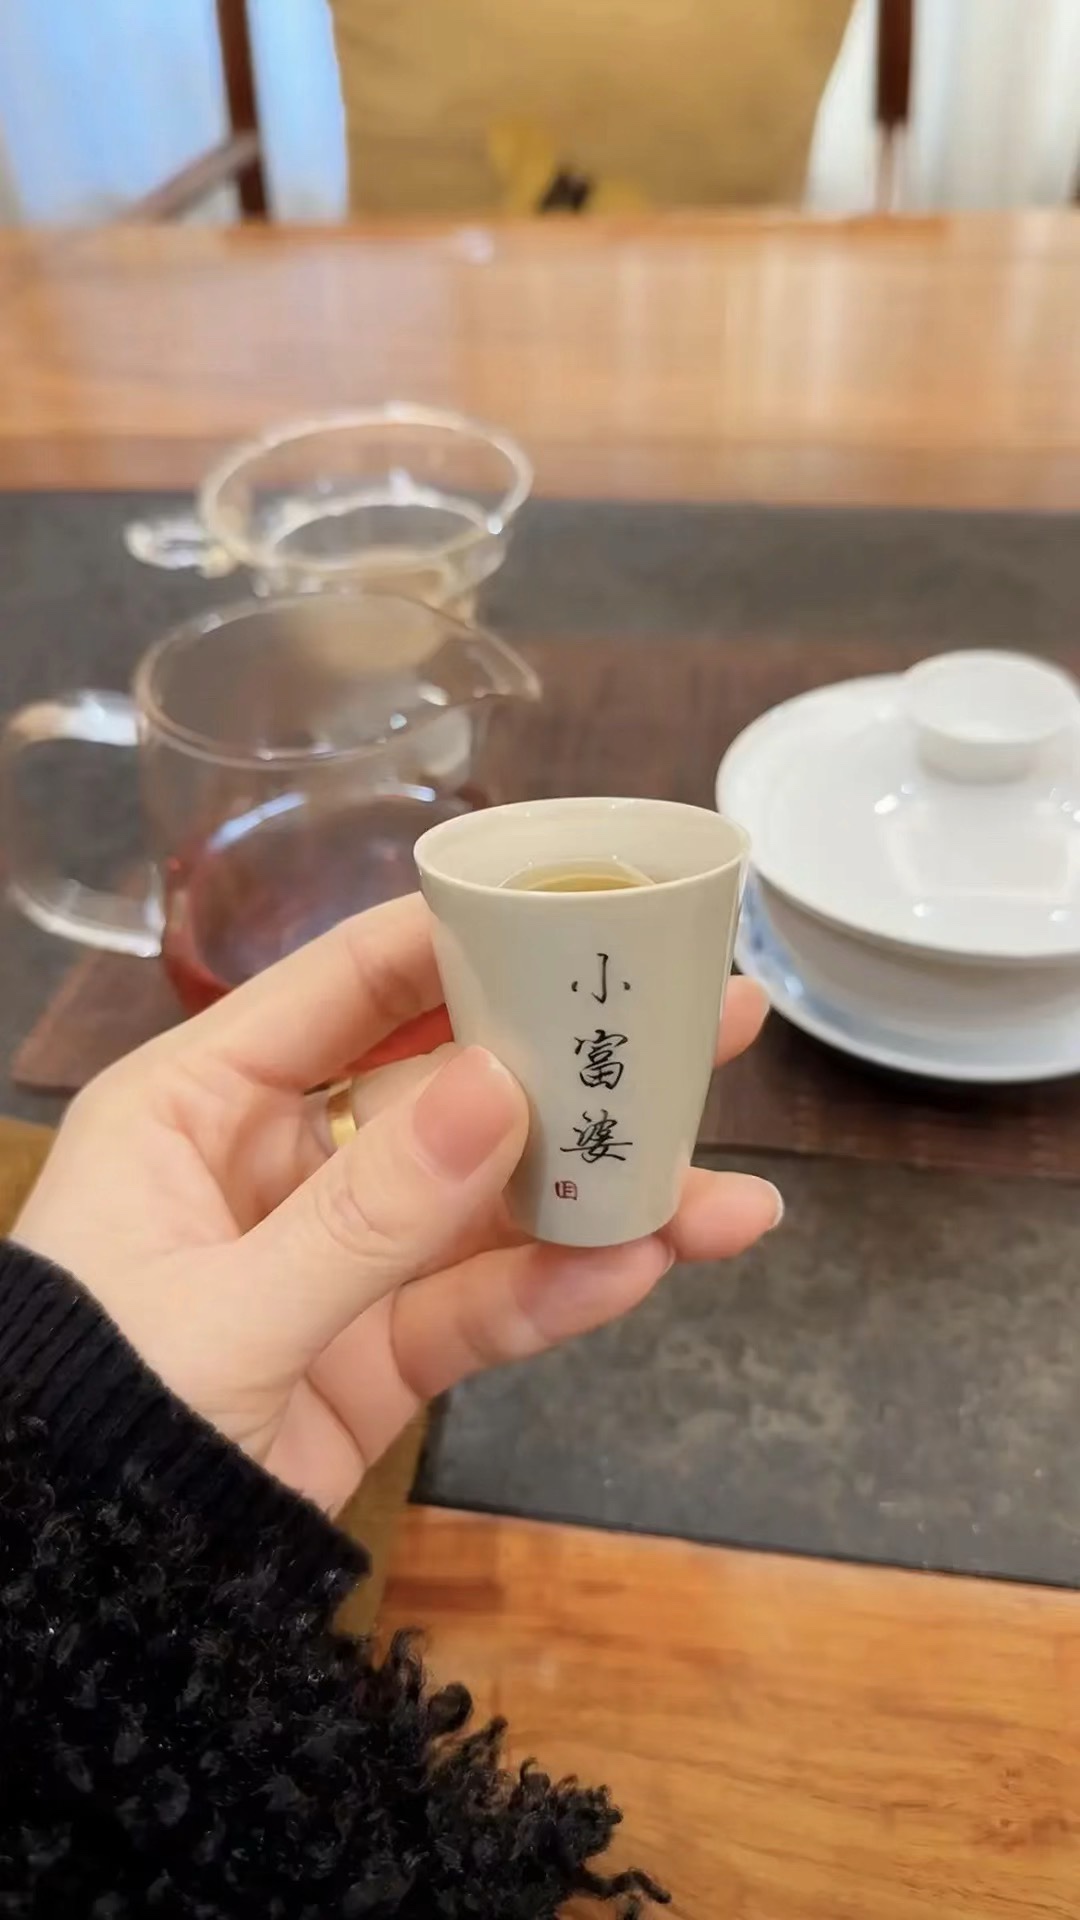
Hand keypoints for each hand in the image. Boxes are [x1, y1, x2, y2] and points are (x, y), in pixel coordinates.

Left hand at [15, 895, 779, 1513]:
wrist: (79, 1602)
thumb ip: (366, 1212)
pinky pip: (475, 1307)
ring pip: (486, 1205)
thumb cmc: (89, 1418)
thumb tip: (501, 1088)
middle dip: (575, 1065)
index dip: (466, 942)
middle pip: (450, 1087)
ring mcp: (335, 1260)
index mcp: (202, 1103)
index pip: (350, 985)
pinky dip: (554, 1294)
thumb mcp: (221, 1312)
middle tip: (708, 1022)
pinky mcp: (374, 1355)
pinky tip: (643, 1271)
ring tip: (726, 1199)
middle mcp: (278, 1161)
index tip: (583, 914)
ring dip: (600, 1200)